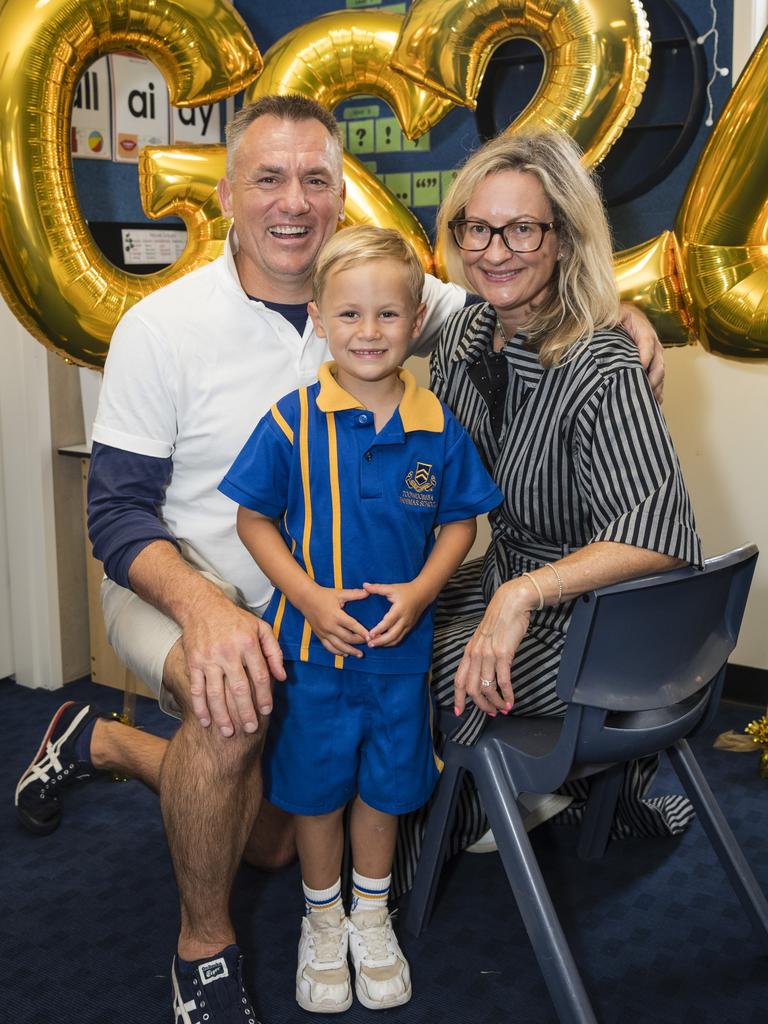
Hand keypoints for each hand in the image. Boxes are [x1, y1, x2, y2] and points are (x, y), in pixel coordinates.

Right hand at [182, 591, 285, 737]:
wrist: (202, 606)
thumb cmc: (235, 619)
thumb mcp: (261, 628)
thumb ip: (274, 652)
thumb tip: (282, 677)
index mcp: (247, 643)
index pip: (260, 675)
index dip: (265, 696)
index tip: (267, 711)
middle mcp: (228, 652)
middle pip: (239, 688)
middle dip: (245, 712)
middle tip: (251, 729)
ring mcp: (208, 659)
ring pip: (216, 693)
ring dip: (222, 715)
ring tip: (229, 732)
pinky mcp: (193, 663)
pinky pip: (197, 689)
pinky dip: (200, 708)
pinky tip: (206, 722)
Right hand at [302, 584, 369, 657]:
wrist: (305, 598)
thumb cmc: (324, 595)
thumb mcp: (339, 593)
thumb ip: (354, 594)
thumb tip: (368, 592)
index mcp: (336, 615)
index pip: (352, 626)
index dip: (362, 632)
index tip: (371, 637)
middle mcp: (330, 626)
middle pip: (347, 638)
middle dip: (359, 642)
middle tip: (369, 643)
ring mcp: (324, 632)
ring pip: (339, 646)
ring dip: (350, 651)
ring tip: (360, 654)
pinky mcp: (319, 635)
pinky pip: (329, 647)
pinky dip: (337, 652)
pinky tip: (345, 654)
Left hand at [363, 580, 429, 646]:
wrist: (423, 594)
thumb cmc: (406, 590)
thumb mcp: (392, 588)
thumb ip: (377, 588)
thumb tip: (364, 585)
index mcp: (399, 610)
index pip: (388, 622)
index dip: (379, 629)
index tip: (370, 634)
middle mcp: (404, 620)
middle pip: (393, 635)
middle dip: (381, 641)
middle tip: (369, 644)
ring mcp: (408, 625)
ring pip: (397, 639)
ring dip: (385, 644)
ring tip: (373, 645)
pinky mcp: (410, 628)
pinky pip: (400, 638)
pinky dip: (391, 642)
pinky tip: (383, 643)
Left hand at [454, 581, 531, 716]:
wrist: (511, 604)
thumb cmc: (500, 621)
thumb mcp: (484, 639)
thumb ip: (481, 655)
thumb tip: (484, 673)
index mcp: (468, 652)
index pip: (458, 680)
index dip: (458, 699)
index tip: (460, 712)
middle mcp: (475, 655)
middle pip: (472, 689)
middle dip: (481, 705)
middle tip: (490, 713)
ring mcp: (488, 655)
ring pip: (487, 688)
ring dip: (495, 703)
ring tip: (503, 708)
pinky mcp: (503, 655)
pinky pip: (503, 681)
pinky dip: (507, 695)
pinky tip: (511, 701)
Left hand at [618, 303, 664, 402]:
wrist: (630, 317)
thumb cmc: (621, 317)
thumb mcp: (616, 313)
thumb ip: (613, 316)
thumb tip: (609, 319)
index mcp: (645, 332)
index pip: (647, 344)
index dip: (644, 357)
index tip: (639, 369)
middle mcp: (654, 345)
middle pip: (657, 363)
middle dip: (652, 379)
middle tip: (642, 391)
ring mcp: (655, 356)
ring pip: (659, 373)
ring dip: (656, 388)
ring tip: (649, 402)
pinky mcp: (653, 364)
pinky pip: (658, 379)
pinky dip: (657, 391)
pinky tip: (654, 403)